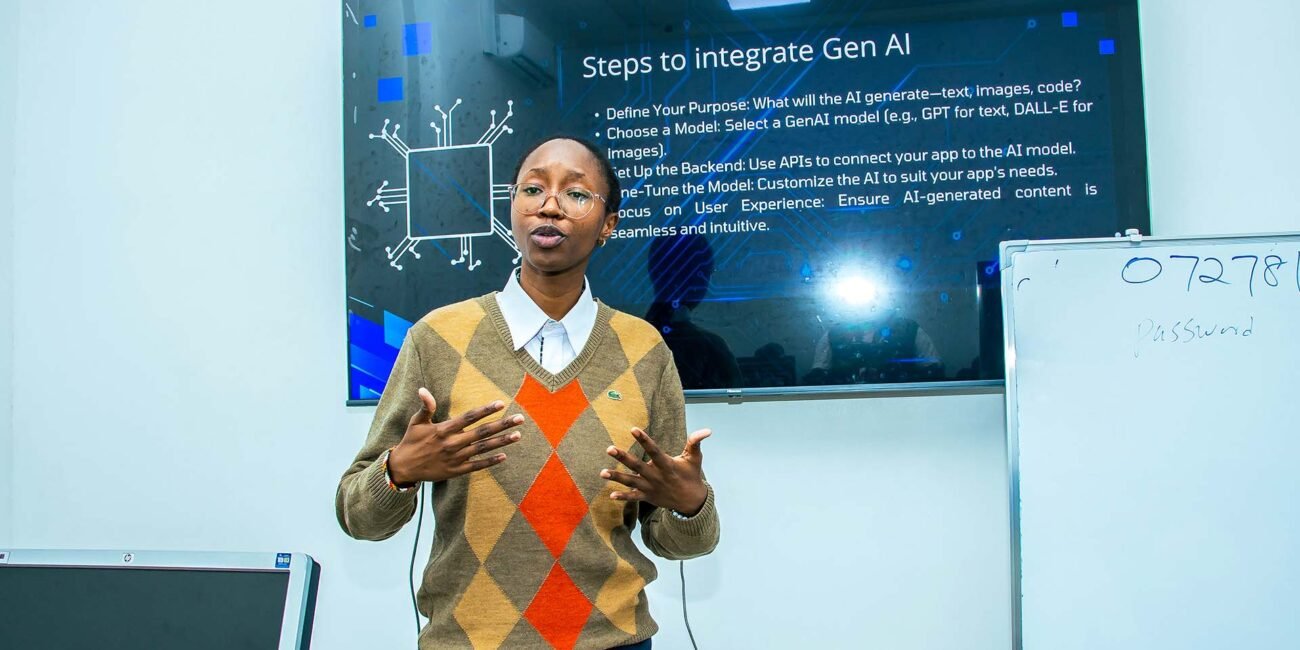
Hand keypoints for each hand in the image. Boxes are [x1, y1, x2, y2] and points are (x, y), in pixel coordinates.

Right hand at [388, 388, 524, 484]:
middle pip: (481, 433)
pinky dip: (490, 462)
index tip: (501, 403)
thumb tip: (423, 390)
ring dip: (501, 442)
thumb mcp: (416, 422)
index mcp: (443, 430)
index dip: (485, 410)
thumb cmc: (411, 441)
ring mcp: (455, 458)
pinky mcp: (456, 471)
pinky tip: (504, 456)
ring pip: (482, 448)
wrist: (403, 468)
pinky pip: (476, 466)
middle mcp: (452, 443)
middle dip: (502, 425)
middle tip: (520, 419)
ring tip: (518, 435)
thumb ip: (425, 407)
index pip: (468, 418)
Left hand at [601, 428, 710, 515]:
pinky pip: (633, 498)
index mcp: (667, 465)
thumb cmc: (691, 475)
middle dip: (623, 458)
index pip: (654, 450)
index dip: (644, 440)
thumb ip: (695, 443)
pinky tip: (611, 495)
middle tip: (609, 449)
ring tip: (602, 473)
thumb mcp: (695, 458)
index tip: (633, 429)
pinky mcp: (647, 497)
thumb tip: (707, 430)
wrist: (691, 501)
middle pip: (637, 466)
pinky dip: (623, 497)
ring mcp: (650, 488)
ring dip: (616, 477)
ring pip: (631, 482)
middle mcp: (656, 476)